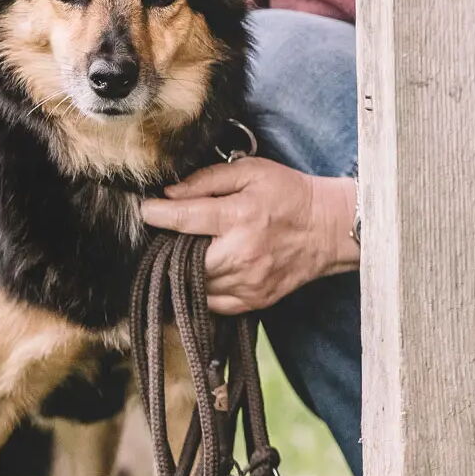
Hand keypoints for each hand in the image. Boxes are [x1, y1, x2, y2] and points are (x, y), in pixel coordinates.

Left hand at [136, 159, 356, 315]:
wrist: (328, 229)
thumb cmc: (289, 195)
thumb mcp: (251, 172)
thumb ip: (208, 180)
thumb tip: (171, 194)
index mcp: (241, 217)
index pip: (186, 218)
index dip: (158, 214)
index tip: (145, 210)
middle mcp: (243, 254)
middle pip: (185, 260)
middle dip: (168, 248)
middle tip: (164, 236)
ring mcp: (249, 283)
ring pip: (196, 284)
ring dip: (183, 270)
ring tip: (183, 252)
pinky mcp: (255, 300)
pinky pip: (213, 303)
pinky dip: (202, 289)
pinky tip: (203, 273)